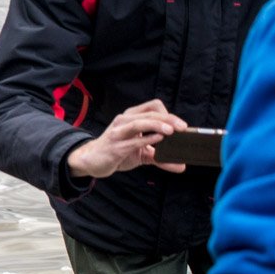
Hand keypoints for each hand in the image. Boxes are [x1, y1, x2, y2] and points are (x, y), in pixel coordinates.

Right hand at [66, 99, 187, 178]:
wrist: (91, 160)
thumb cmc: (116, 151)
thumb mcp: (140, 153)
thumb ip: (160, 157)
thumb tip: (181, 166)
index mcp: (131, 117)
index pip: (152, 106)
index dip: (168, 114)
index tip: (180, 126)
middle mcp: (124, 121)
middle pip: (150, 113)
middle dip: (168, 119)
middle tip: (183, 128)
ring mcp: (118, 132)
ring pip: (140, 122)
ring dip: (157, 125)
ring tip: (171, 131)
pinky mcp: (115, 146)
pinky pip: (133, 140)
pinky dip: (147, 140)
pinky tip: (157, 141)